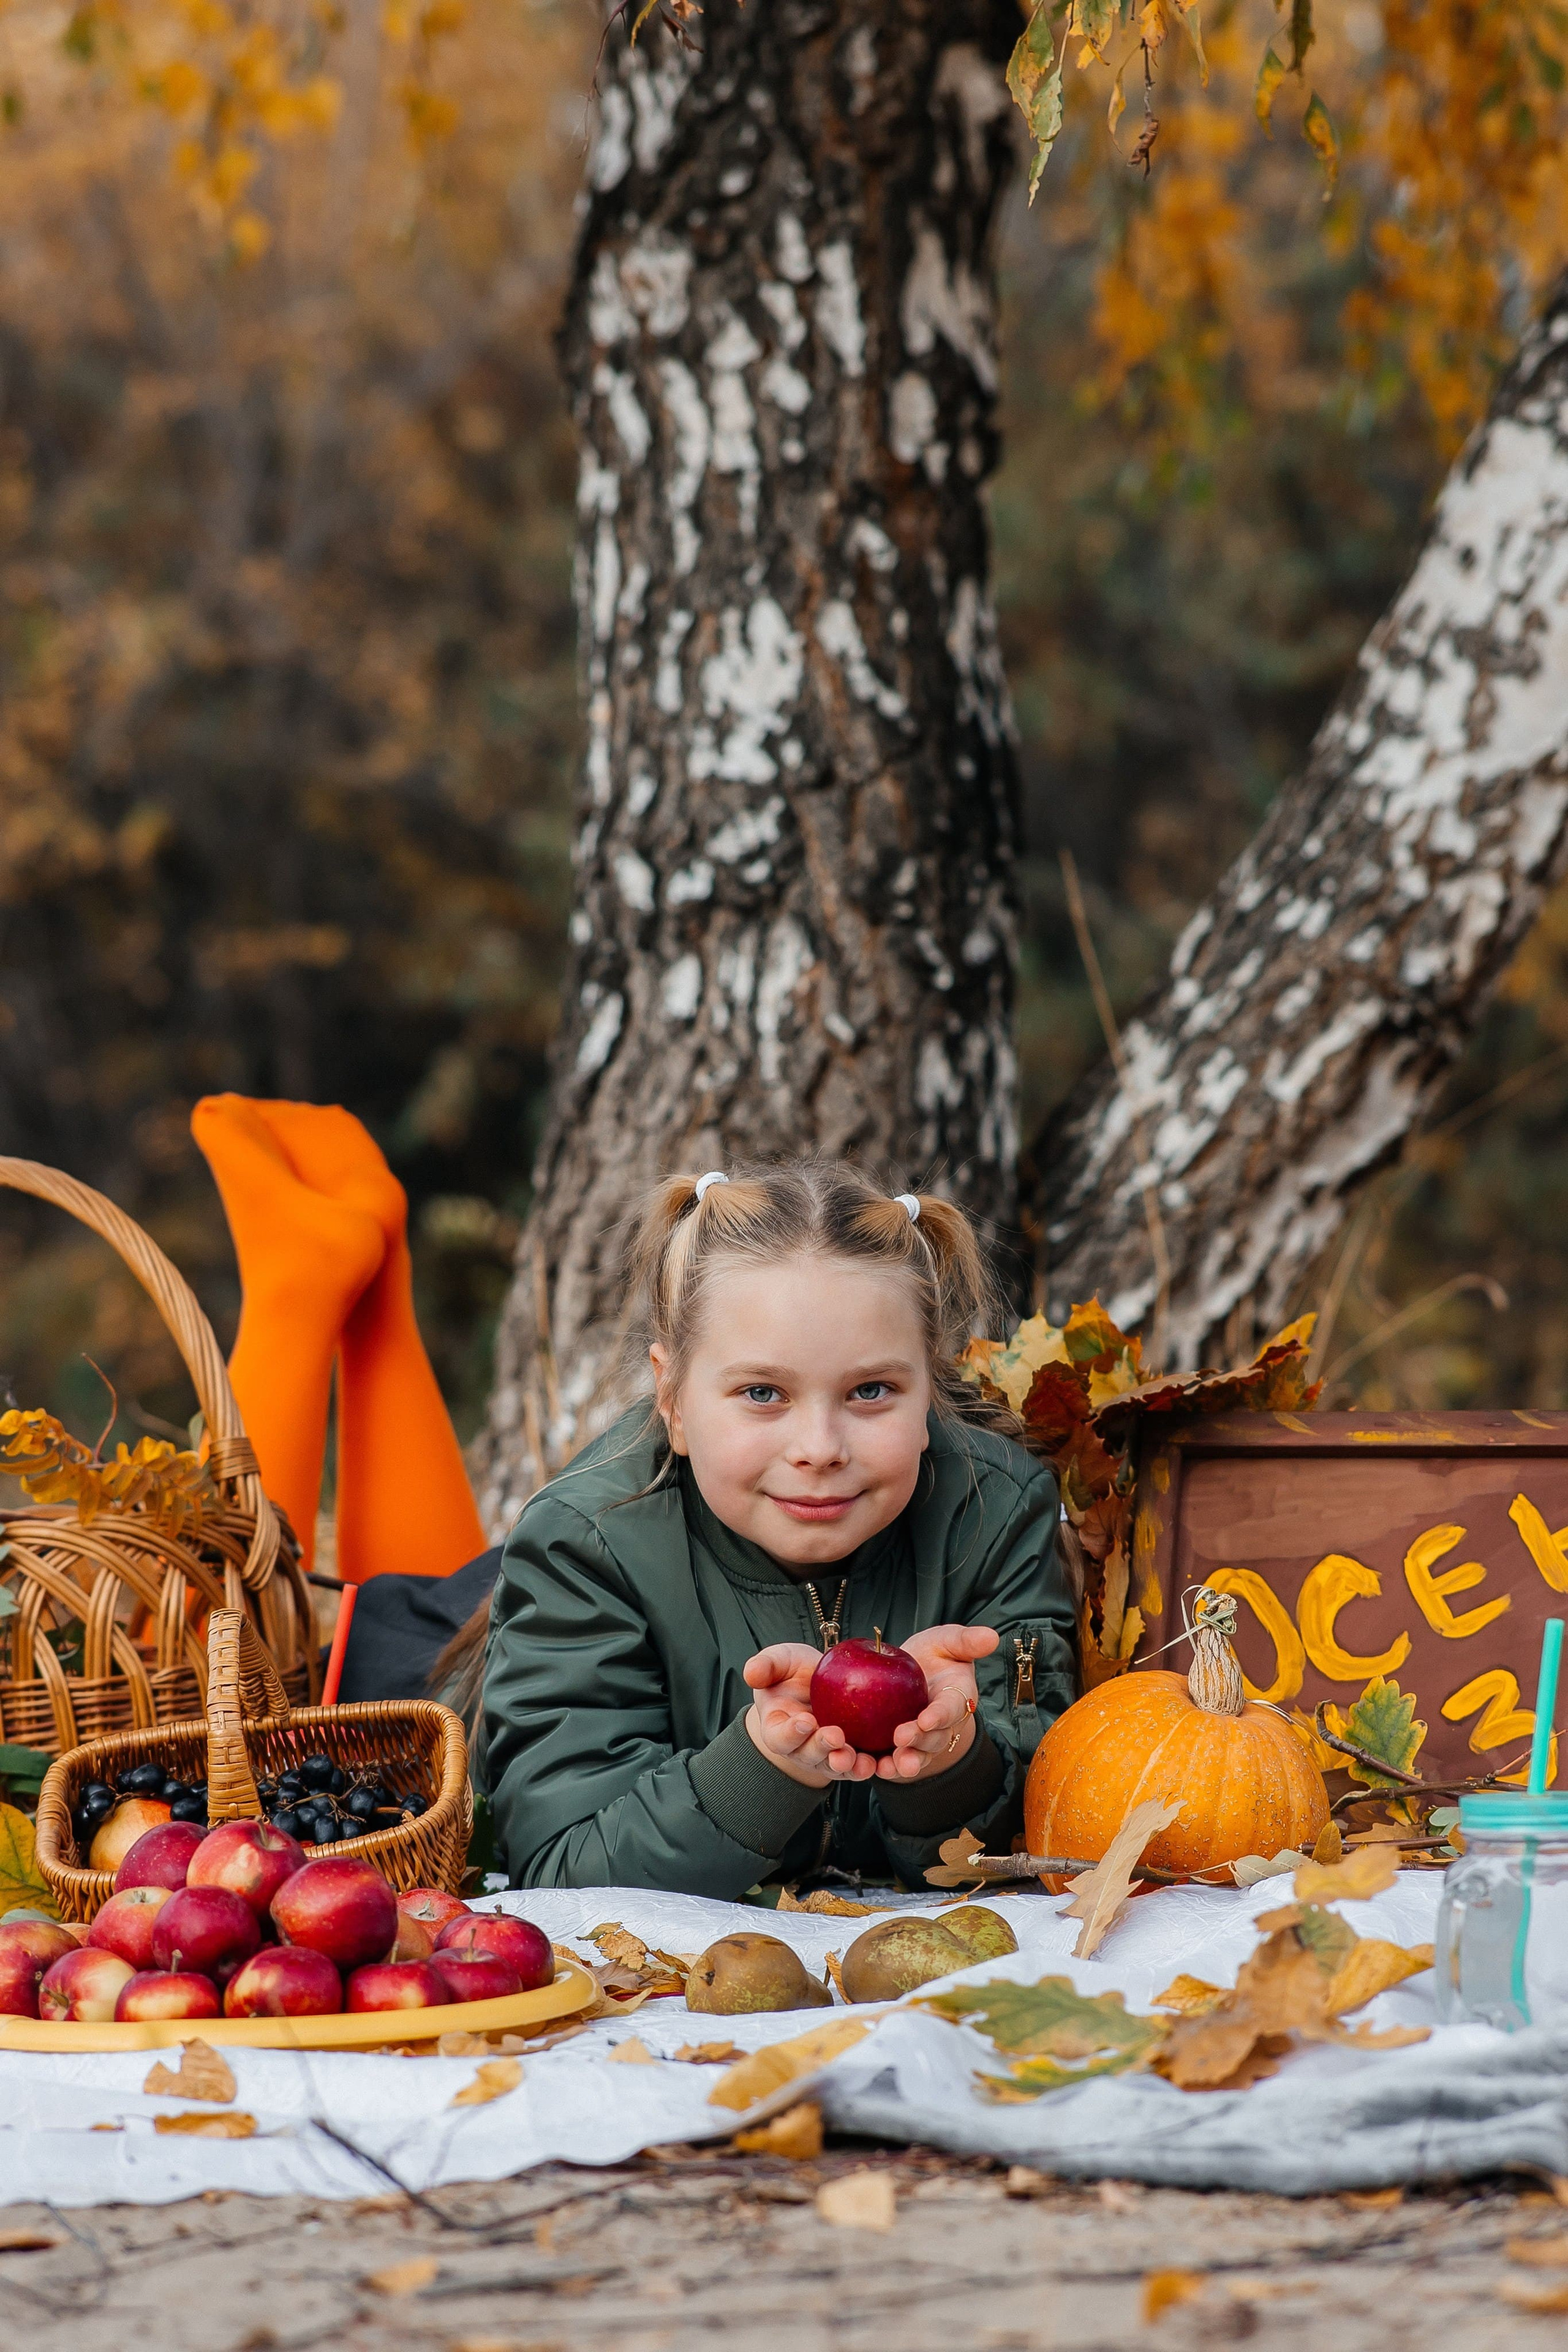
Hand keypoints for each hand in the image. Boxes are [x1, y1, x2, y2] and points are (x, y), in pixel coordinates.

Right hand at [743, 1644, 878, 1787]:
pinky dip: (874, 1765)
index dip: (791, 1733)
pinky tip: (885, 1762)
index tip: (804, 1721)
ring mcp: (829, 1756)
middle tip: (836, 1737)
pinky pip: (864, 1764)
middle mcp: (803, 1749)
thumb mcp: (780, 1662)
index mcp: (779, 1729)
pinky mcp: (854, 1756)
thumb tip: (751, 1672)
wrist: (819, 1684)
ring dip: (849, 1765)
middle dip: (824, 1749)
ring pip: (838, 1766)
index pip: (780, 1737)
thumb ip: (766, 1665)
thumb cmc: (794, 1675)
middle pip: (811, 1756)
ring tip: (860, 1761)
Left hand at [874, 1623, 998, 1782]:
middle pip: (934, 1738)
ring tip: (891, 1767)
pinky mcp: (901, 1748)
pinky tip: (872, 1768)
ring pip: (918, 1755)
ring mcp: (922, 1740)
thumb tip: (991, 1636)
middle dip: (919, 1741)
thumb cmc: (933, 1655)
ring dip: (905, 1762)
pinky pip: (894, 1760)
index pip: (951, 1708)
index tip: (928, 1719)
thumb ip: (965, 1640)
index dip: (941, 1714)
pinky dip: (885, 1767)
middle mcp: (942, 1725)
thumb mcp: (946, 1641)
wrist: (910, 1672)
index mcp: (956, 1698)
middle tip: (901, 1739)